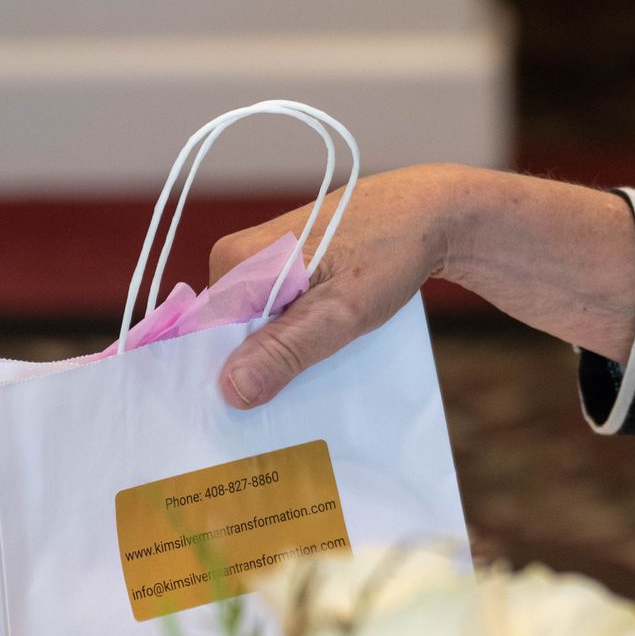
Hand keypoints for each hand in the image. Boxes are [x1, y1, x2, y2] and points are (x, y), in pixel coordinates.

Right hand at [210, 166, 464, 406]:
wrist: (428, 215)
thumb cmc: (390, 254)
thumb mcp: (344, 311)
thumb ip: (288, 349)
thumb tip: (231, 389)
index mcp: (238, 261)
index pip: (206, 338)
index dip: (226, 380)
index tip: (247, 420)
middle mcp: (237, 259)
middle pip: (227, 337)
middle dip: (253, 373)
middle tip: (281, 415)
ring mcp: (258, 264)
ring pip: (252, 331)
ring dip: (275, 361)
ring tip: (301, 394)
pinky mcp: (281, 271)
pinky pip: (272, 318)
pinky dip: (290, 343)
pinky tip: (314, 365)